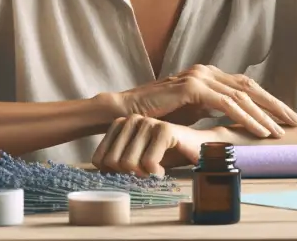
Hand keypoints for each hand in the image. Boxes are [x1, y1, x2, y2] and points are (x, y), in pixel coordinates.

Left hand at [91, 114, 221, 176]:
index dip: (113, 173)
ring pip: (128, 163)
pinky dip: (155, 173)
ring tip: (155, 171)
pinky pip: (148, 162)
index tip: (131, 173)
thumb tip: (102, 176)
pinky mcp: (164, 130)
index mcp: (121, 125)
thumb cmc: (167, 156)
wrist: (197, 149)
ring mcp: (148, 123)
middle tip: (145, 173)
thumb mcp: (136, 160)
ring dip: (143, 175)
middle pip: (112, 162)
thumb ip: (117, 164)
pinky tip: (162, 171)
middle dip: (128, 175)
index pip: (99, 158)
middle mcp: (132, 120)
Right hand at [108, 64, 296, 137]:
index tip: (286, 117)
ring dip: (264, 114)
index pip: (246, 86)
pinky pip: (226, 104)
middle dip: (275, 105)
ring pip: (242, 95)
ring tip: (280, 132)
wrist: (127, 114)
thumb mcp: (192, 111)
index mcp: (209, 75)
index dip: (269, 101)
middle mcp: (207, 71)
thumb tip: (235, 120)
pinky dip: (246, 117)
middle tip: (296, 122)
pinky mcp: (192, 88)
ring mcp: (200, 77)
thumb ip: (213, 109)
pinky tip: (259, 130)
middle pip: (250, 87)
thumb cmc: (158, 115)